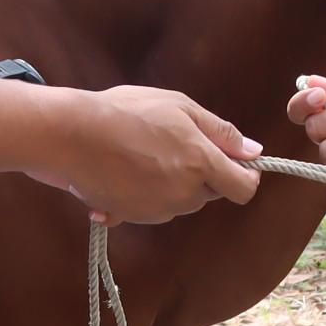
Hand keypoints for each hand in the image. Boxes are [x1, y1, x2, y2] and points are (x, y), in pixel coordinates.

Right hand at [34, 84, 262, 225]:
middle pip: (210, 193)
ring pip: (181, 201)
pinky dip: (144, 194)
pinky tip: (124, 172)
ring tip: (143, 154)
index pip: (244, 188)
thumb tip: (254, 152)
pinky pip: (151, 208)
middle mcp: (184, 194)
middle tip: (173, 144)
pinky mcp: (133, 218)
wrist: (72, 135)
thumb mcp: (181, 107)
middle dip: (202, 174)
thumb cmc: (127, 113)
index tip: (235, 162)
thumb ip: (222, 132)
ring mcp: (158, 210)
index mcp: (201, 164)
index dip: (245, 176)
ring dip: (172, 183)